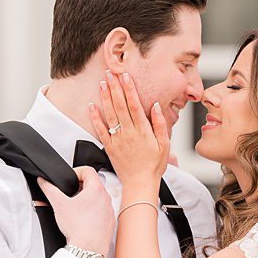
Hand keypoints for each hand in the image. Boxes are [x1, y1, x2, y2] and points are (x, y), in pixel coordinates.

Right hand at [40, 166, 113, 256]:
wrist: (88, 248)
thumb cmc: (79, 227)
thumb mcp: (58, 204)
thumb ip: (49, 189)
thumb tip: (43, 182)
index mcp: (97, 190)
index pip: (88, 170)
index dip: (76, 171)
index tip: (69, 179)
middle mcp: (106, 199)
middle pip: (93, 184)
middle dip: (79, 186)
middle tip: (69, 193)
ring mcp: (109, 211)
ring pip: (97, 198)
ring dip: (85, 199)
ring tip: (73, 207)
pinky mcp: (109, 222)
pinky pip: (101, 211)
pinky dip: (91, 211)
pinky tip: (81, 218)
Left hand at [90, 72, 169, 189]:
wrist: (140, 184)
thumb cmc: (154, 166)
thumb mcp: (165, 145)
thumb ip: (160, 124)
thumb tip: (155, 106)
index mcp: (143, 131)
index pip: (135, 105)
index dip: (129, 89)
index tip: (126, 77)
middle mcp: (129, 133)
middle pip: (120, 106)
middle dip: (115, 88)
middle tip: (110, 73)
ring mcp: (117, 139)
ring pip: (110, 114)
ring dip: (105, 97)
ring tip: (102, 83)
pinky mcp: (109, 146)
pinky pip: (100, 129)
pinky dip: (95, 117)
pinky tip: (92, 105)